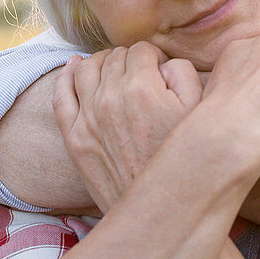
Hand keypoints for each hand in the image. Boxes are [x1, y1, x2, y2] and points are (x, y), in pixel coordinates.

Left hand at [53, 43, 203, 211]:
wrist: (161, 209)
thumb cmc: (185, 160)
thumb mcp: (198, 110)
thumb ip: (182, 72)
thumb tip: (162, 62)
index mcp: (142, 87)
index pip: (142, 50)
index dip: (154, 55)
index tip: (160, 67)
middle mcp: (109, 98)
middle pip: (114, 57)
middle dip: (129, 58)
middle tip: (142, 72)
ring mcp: (87, 118)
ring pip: (86, 69)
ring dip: (101, 61)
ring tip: (113, 66)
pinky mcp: (74, 139)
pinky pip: (61, 96)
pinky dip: (66, 76)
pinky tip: (74, 66)